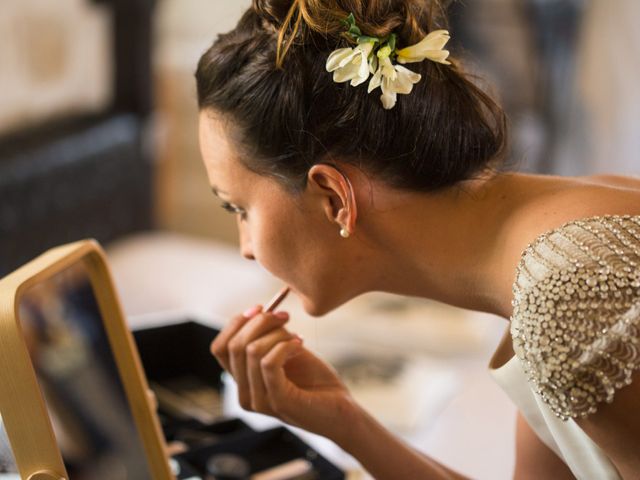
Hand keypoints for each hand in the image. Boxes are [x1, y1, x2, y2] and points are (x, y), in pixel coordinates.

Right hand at [210, 307, 355, 440]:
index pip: (219, 347)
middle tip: (285, 316)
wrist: (341, 411)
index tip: (260, 307)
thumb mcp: (286, 352)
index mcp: (243, 382)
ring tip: (297, 337)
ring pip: (251, 350)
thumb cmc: (315, 381)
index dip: (236, 322)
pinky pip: (269, 362)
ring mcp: (259, 401)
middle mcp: (245, 395)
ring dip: (278, 334)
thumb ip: (268, 336)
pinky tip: (301, 344)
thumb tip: (259, 311)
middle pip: (234, 345)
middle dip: (260, 322)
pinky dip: (285, 345)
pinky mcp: (278, 402)